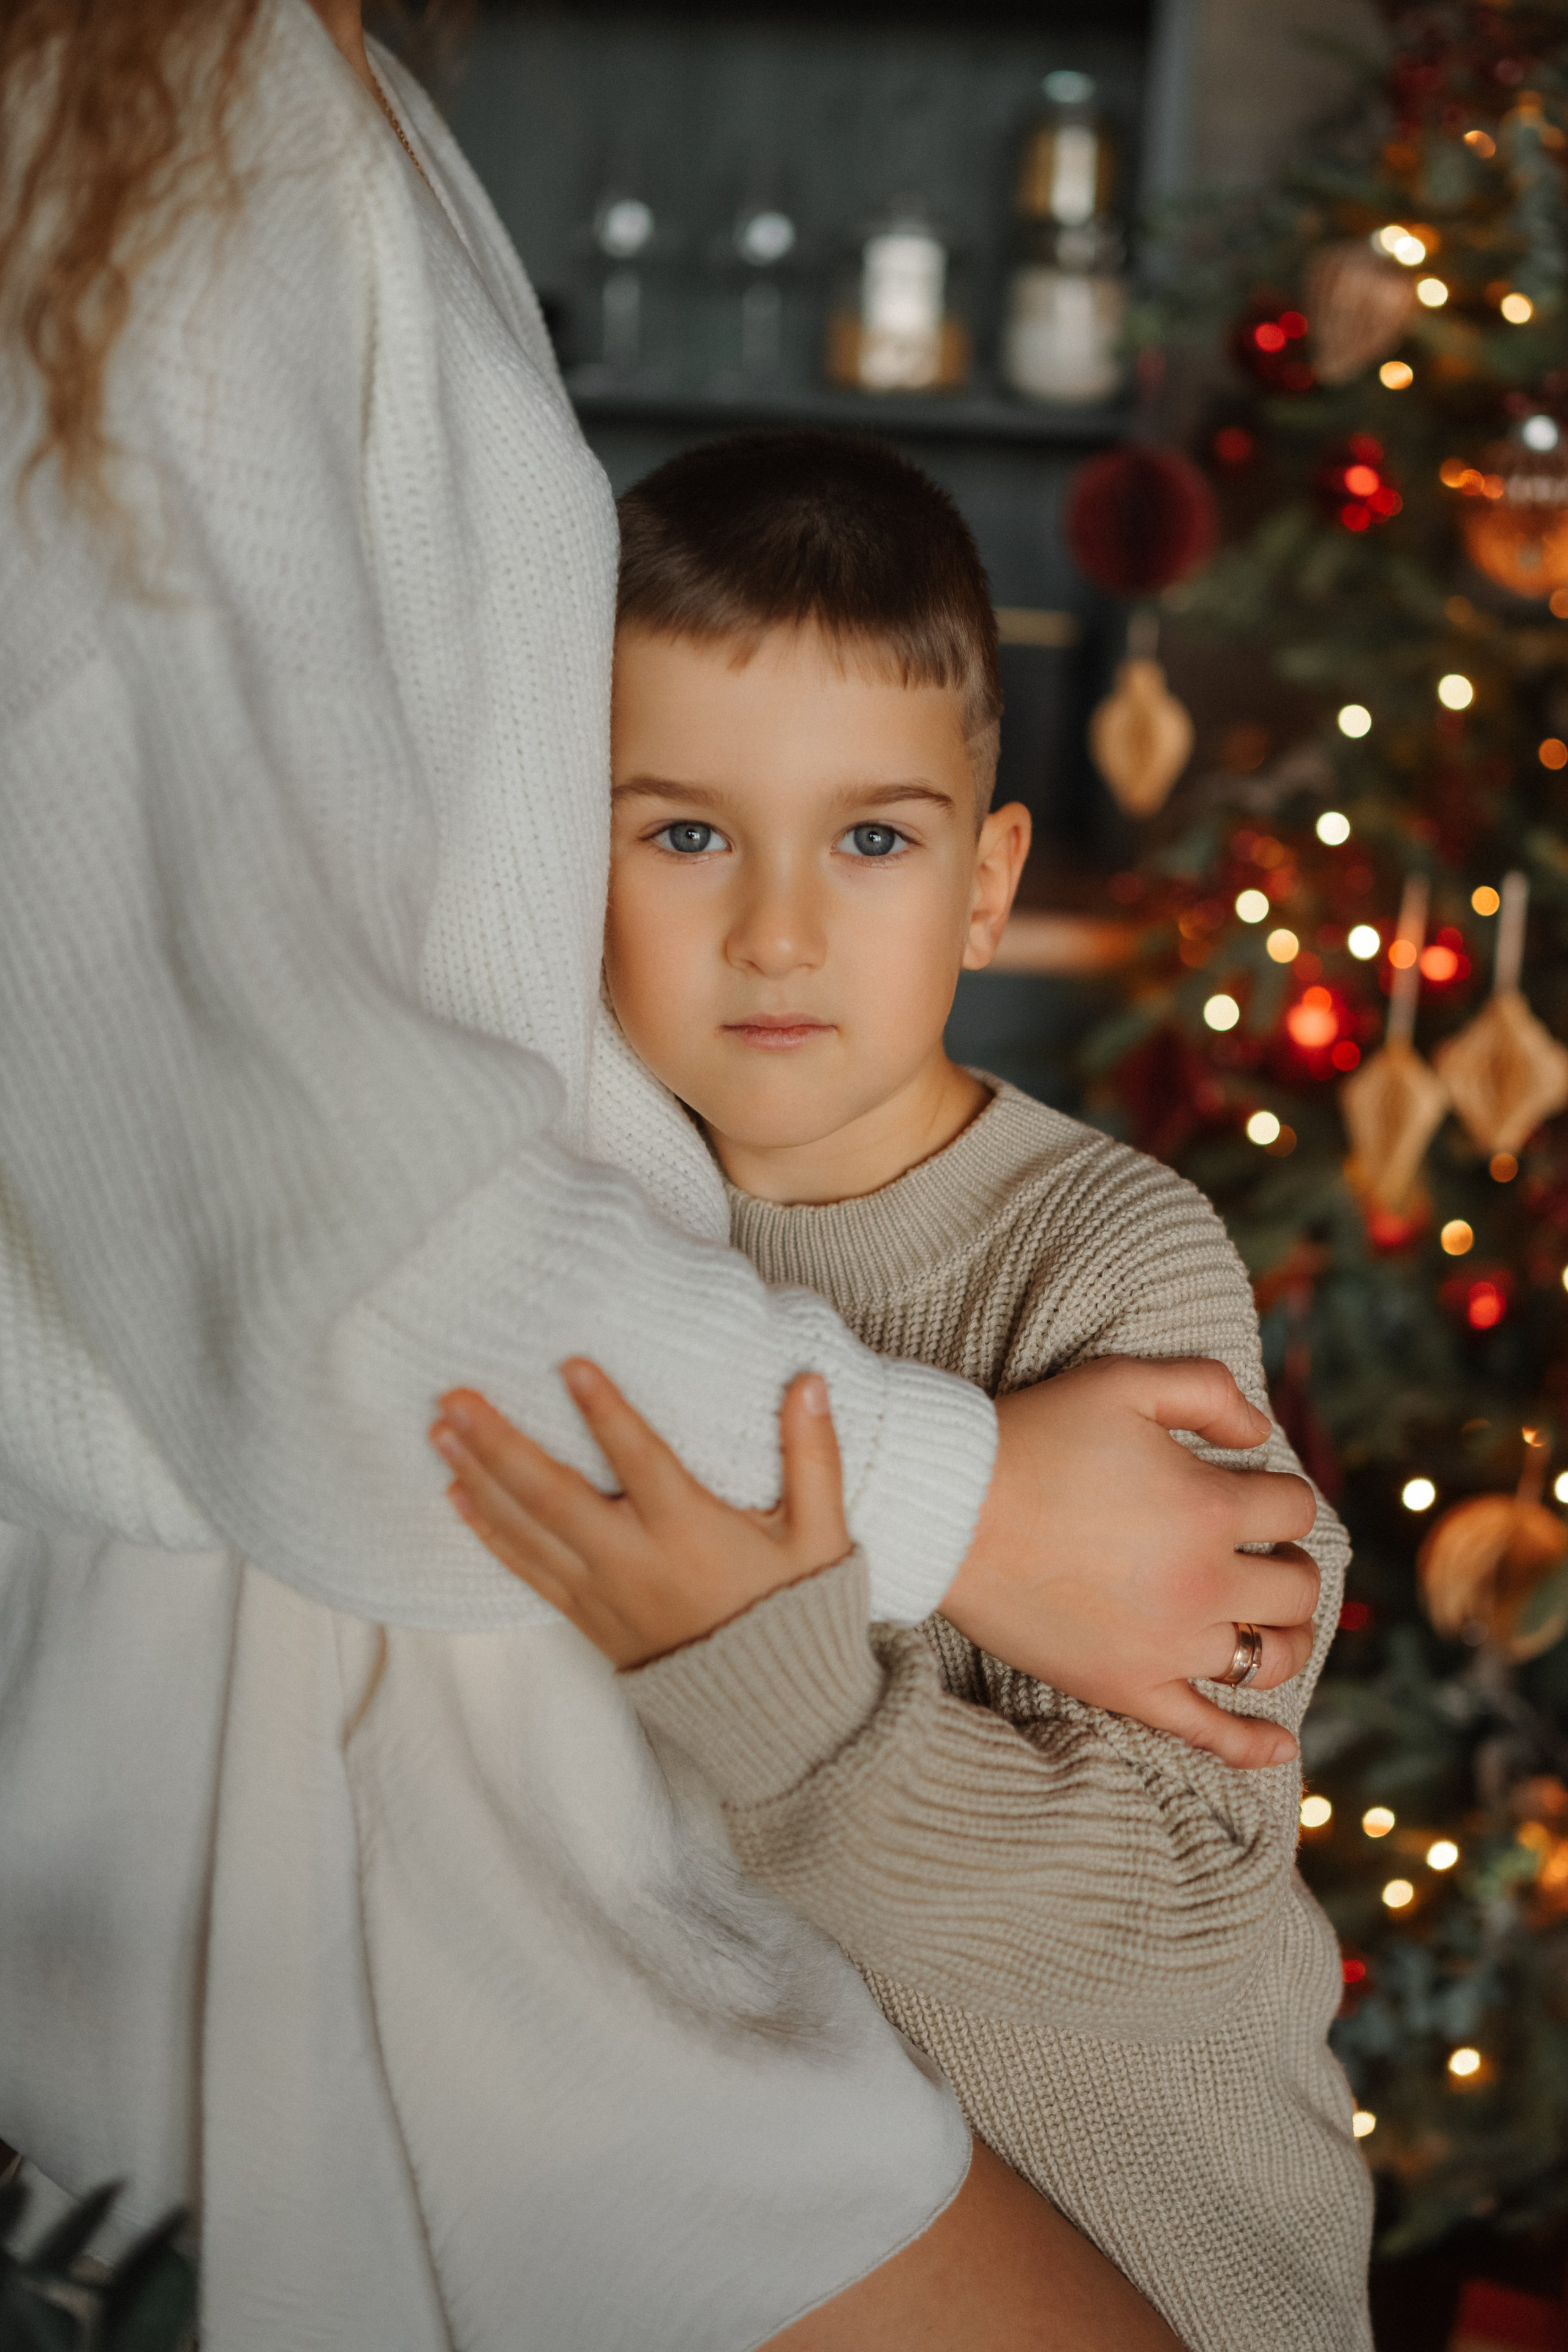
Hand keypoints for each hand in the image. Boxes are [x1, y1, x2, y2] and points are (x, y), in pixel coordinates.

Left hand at [429, 1361, 850, 1667]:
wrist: (769, 1711)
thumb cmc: (793, 1612)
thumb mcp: (820, 1538)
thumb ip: (813, 1457)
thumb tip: (811, 1384)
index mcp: (690, 1532)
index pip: (639, 1460)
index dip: (605, 1412)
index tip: (569, 1364)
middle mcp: (634, 1561)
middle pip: (552, 1495)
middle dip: (499, 1443)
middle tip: (456, 1396)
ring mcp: (603, 1592)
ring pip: (527, 1529)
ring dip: (478, 1477)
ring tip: (439, 1430)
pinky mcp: (587, 1616)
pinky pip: (526, 1570)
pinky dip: (489, 1531)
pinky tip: (457, 1495)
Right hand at [944, 1357, 1319, 1769]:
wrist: (948, 1511)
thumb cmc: (1032, 1438)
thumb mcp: (1122, 1380)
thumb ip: (1206, 1389)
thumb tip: (1260, 1433)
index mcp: (1209, 1509)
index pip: (1293, 1510)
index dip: (1281, 1496)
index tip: (1253, 1492)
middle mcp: (1202, 1586)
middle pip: (1296, 1589)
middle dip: (1291, 1566)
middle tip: (1266, 1555)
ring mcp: (1167, 1647)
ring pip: (1269, 1658)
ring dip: (1287, 1638)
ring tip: (1270, 1622)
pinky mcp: (1127, 1688)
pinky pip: (1207, 1732)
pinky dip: (1251, 1744)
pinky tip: (1281, 1747)